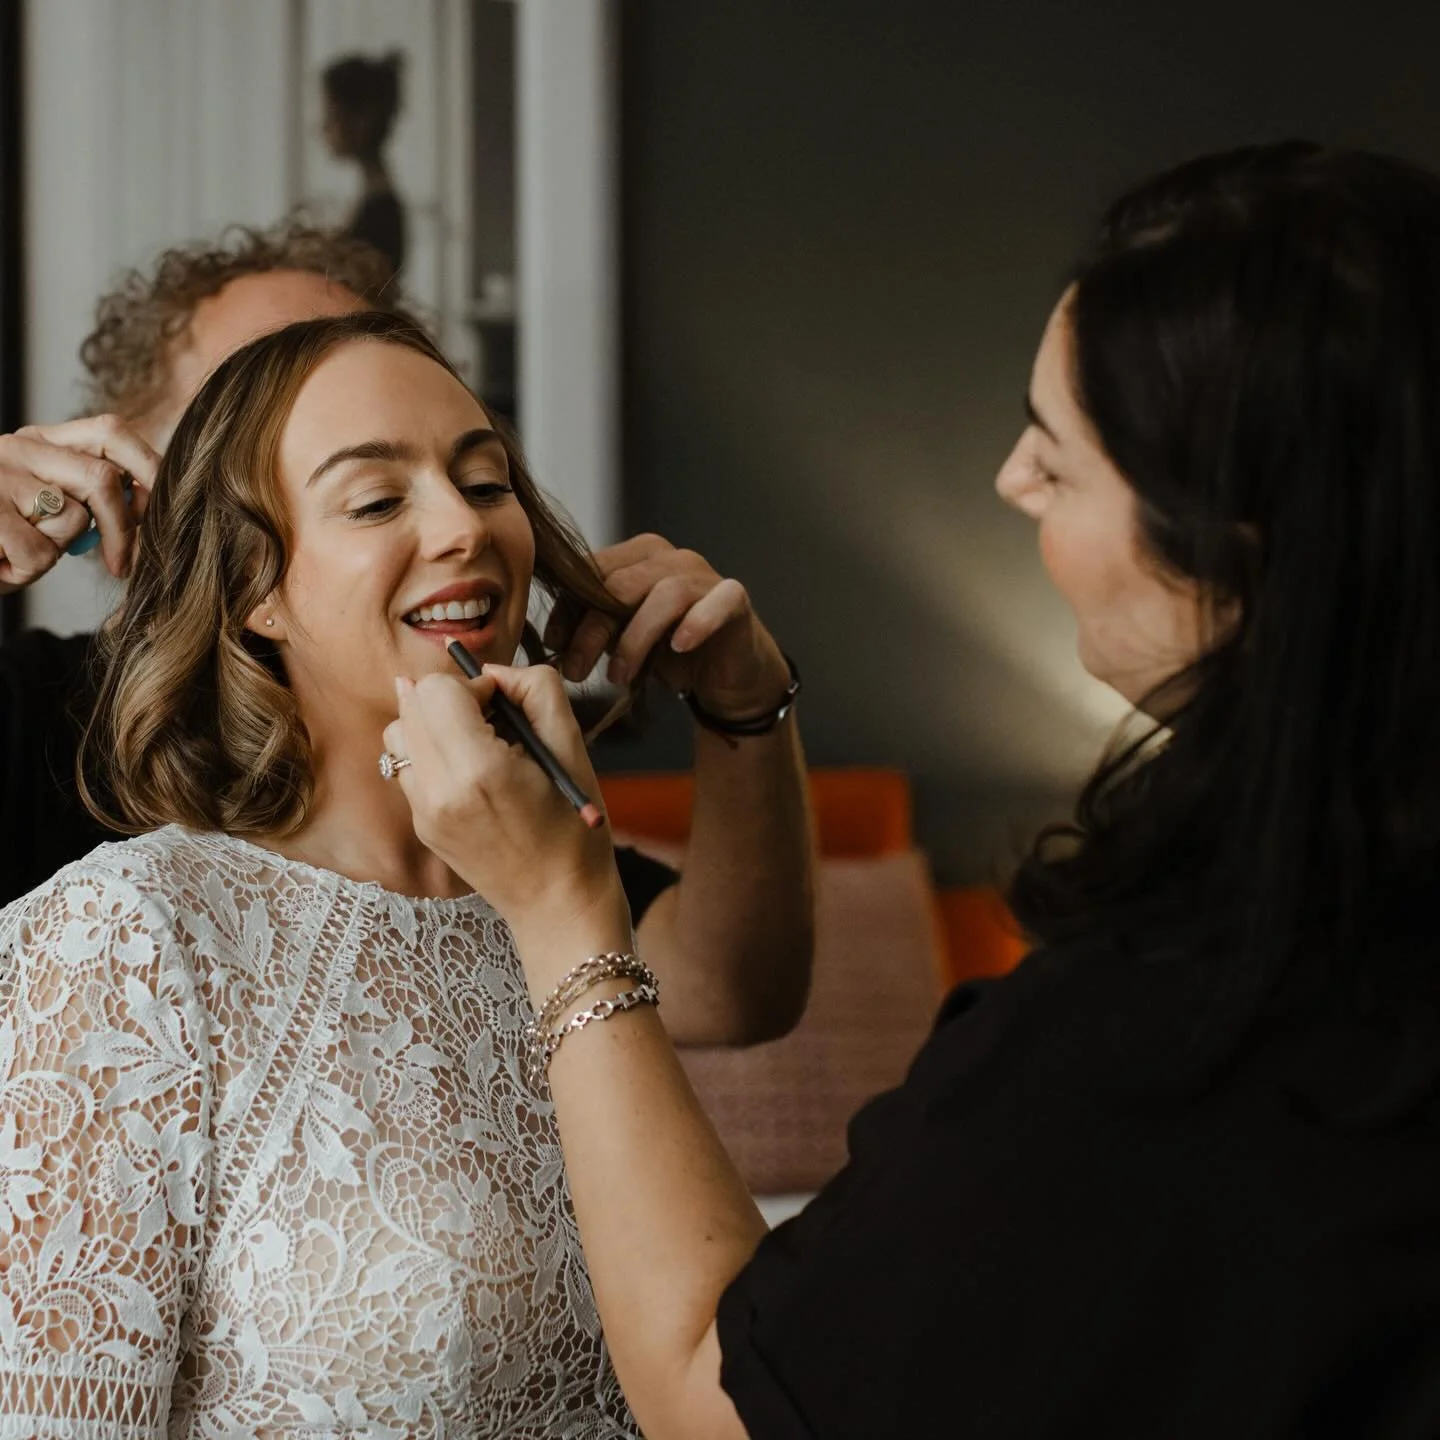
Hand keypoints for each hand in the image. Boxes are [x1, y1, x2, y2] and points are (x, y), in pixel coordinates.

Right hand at [0, 415, 157, 591]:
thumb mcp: (46, 508)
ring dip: (58, 550)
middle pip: (102, 477)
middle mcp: (16, 447)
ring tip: (21, 552)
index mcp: (39, 441)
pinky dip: (27, 571)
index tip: (158, 512)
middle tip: (122, 563)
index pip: (111, 433)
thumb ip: (88, 495)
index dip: (148, 470)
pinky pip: (39, 552)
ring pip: (72, 519)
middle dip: (124, 527)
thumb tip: (146, 501)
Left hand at [383, 666, 627, 949]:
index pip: (436, 690)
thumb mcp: (572, 746)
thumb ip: (535, 689)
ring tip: (475, 744)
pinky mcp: (420, 825)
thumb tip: (493, 671)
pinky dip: (430, 753)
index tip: (503, 704)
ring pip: (398, 731)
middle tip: (492, 722)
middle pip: (412, 704)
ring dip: (431, 724)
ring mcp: (423, 812)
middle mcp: (439, 791)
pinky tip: (467, 772)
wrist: (558, 903)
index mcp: (479, 770)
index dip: (472, 684)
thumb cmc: (575, 828)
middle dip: (450, 699)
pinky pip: (405, 765)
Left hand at [547, 534, 789, 721]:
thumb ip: (595, 627)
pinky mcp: (734, 599)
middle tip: (575, 669)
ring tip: (618, 676)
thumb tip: (551, 639)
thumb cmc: (672, 653)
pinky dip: (696, 623)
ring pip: (663, 595)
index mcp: (637, 558)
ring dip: (635, 639)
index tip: (553, 644)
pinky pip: (715, 603)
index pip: (592, 571)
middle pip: (620, 584)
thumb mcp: (623, 638)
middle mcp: (670, 558)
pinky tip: (678, 648)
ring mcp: (704, 575)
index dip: (568, 607)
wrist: (726, 675)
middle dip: (592, 629)